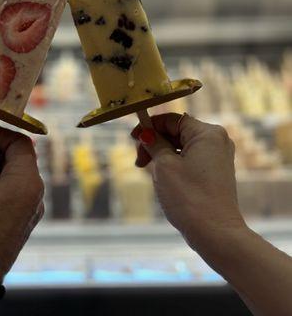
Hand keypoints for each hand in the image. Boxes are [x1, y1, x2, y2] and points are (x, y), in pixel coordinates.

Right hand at [131, 113, 246, 247]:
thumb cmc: (189, 197)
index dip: (149, 126)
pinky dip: (173, 165)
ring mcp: (218, 157)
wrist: (214, 232)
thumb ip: (154, 144)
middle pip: (176, 132)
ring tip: (150, 173)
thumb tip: (147, 134)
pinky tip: (163, 179)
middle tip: (139, 162)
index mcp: (208, 133)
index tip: (133, 139)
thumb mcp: (164, 165)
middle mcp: (217, 140)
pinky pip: (189, 159)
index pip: (172, 119)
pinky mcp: (215, 172)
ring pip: (181, 146)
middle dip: (155, 143)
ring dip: (161, 155)